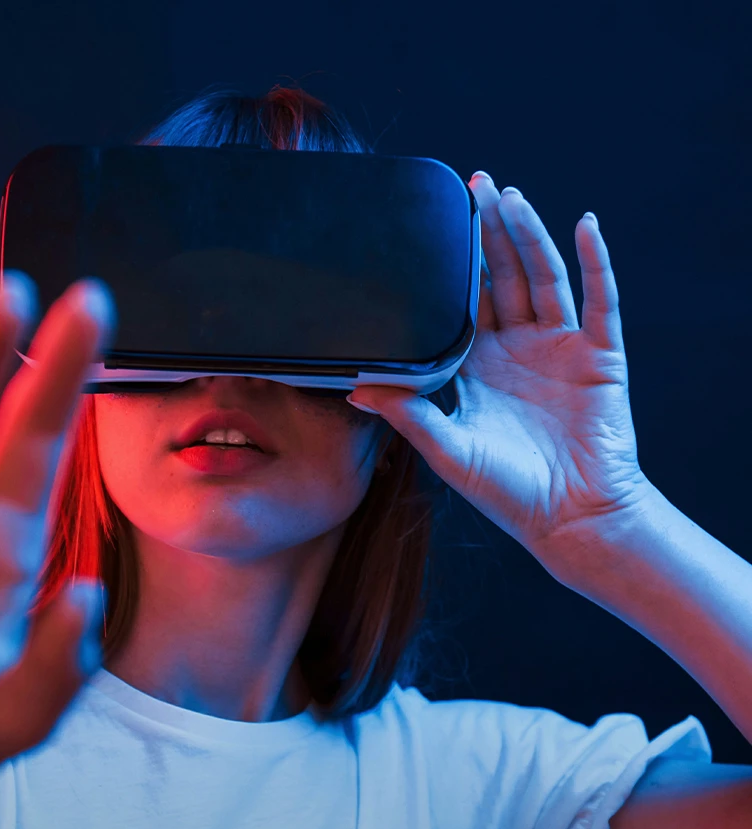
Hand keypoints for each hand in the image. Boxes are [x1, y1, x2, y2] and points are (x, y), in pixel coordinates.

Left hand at [349, 172, 652, 575]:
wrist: (571, 518)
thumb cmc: (507, 492)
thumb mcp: (447, 450)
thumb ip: (408, 414)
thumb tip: (356, 388)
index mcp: (477, 369)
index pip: (460, 304)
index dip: (450, 266)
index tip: (432, 223)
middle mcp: (516, 350)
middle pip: (501, 277)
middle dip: (487, 232)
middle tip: (471, 185)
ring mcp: (559, 348)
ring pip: (543, 277)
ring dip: (528, 235)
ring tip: (508, 195)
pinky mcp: (598, 354)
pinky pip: (598, 299)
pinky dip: (595, 261)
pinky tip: (584, 225)